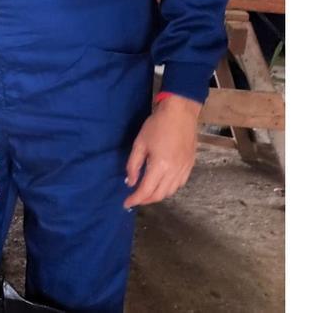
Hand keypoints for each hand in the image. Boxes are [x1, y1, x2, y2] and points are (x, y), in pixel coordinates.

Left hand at [124, 94, 200, 208]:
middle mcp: (174, 171)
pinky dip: (169, 189)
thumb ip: (133, 165)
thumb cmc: (157, 125)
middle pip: (160, 195)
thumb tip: (130, 182)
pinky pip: (180, 184)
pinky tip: (161, 184)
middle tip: (135, 198)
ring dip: (158, 195)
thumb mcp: (139, 143)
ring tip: (146, 192)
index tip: (126, 203)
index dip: (135, 199)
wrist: (180, 113)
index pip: (146, 190)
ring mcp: (185, 169)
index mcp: (160, 166)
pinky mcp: (190, 165)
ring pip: (171, 192)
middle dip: (146, 200)